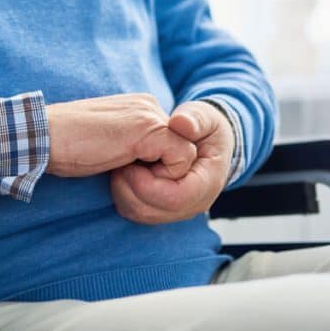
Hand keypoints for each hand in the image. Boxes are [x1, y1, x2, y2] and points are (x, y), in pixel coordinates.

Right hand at [47, 93, 196, 178]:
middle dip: (164, 172)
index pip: (171, 142)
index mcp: (140, 108)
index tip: (128, 174)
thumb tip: (148, 167)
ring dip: (162, 177)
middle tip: (130, 179)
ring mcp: (150, 115)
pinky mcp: (150, 130)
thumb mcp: (109, 143)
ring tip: (128, 177)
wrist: (44, 137)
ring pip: (186, 155)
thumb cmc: (67, 145)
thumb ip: (131, 146)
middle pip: (183, 148)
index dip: (157, 166)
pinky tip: (129, 174)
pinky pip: (181, 159)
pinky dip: (162, 178)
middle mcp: (149, 106)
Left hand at [111, 101, 234, 224]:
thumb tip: (181, 124)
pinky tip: (122, 173)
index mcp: (209, 182)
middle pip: (155, 211)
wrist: (205, 140)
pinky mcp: (163, 210)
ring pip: (142, 214)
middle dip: (131, 189)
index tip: (132, 161)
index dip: (149, 184)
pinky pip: (136, 212)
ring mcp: (179, 210)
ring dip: (123, 192)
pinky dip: (122, 195)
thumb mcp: (203, 116)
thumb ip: (195, 118)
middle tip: (120, 163)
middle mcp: (195, 203)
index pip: (176, 197)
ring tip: (120, 165)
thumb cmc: (203, 126)